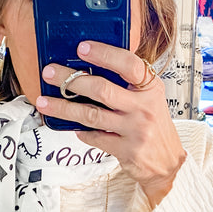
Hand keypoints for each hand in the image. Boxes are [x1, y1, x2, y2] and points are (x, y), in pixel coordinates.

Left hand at [36, 41, 186, 206]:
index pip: (128, 64)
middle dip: (71, 80)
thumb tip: (91, 68)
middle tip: (50, 74)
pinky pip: (95, 137)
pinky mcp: (126, 150)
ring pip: (91, 115)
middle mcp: (144, 107)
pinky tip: (72, 126)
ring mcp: (135, 130)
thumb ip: (129, 84)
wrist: (168, 163)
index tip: (82, 48)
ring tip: (45, 102)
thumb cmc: (154, 126)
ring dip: (64, 108)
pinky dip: (81, 131)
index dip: (104, 54)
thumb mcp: (151, 98)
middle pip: (102, 89)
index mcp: (151, 88)